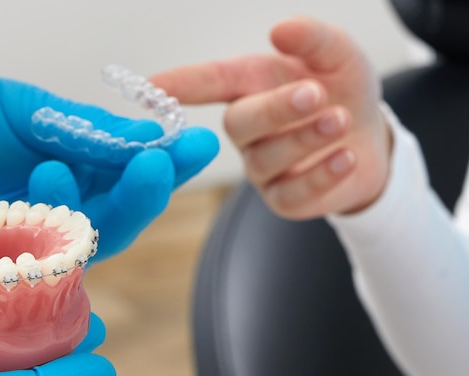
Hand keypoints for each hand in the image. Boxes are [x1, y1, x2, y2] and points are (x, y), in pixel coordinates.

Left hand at [0, 49, 218, 259]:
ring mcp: (27, 246)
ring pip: (77, 250)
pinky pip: (24, 279)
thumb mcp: (21, 108)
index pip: (132, 175)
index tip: (196, 143)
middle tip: (154, 165)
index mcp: (78, 171)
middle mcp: (61, 214)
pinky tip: (31, 225)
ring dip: (79, 218)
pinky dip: (30, 260)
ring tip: (51, 170)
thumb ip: (81, 128)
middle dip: (142, 195)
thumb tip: (147, 134)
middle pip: (117, 220)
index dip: (168, 164)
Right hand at [150, 16, 390, 218]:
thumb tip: (280, 29)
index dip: (181, 83)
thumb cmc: (342, 92)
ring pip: (264, 159)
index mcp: (253, 87)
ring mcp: (263, 168)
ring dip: (304, 138)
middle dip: (274, 109)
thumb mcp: (338, 57)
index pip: (211, 82)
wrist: (372, 140)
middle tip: (313, 94)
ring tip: (341, 120)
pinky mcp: (285, 199)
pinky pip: (292, 194)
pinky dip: (321, 174)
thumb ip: (314, 39)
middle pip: (237, 123)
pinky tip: (346, 157)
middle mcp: (250, 130)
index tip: (151, 84)